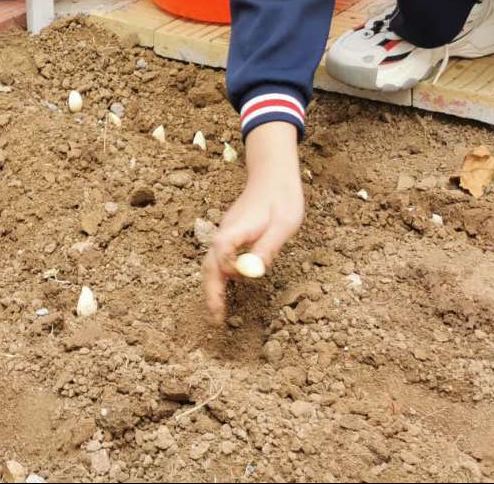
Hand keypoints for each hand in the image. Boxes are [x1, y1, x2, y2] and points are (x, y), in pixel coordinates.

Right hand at [203, 121, 303, 323]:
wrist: (273, 174)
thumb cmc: (281, 197)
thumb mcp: (284, 223)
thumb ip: (269, 246)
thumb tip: (254, 271)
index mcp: (236, 229)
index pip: (221, 255)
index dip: (224, 277)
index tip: (230, 295)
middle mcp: (225, 233)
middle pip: (210, 264)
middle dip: (210, 291)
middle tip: (215, 318)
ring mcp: (226, 234)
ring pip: (212, 263)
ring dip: (213, 286)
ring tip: (218, 312)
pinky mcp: (232, 236)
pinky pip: (220, 259)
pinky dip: (219, 276)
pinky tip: (226, 289)